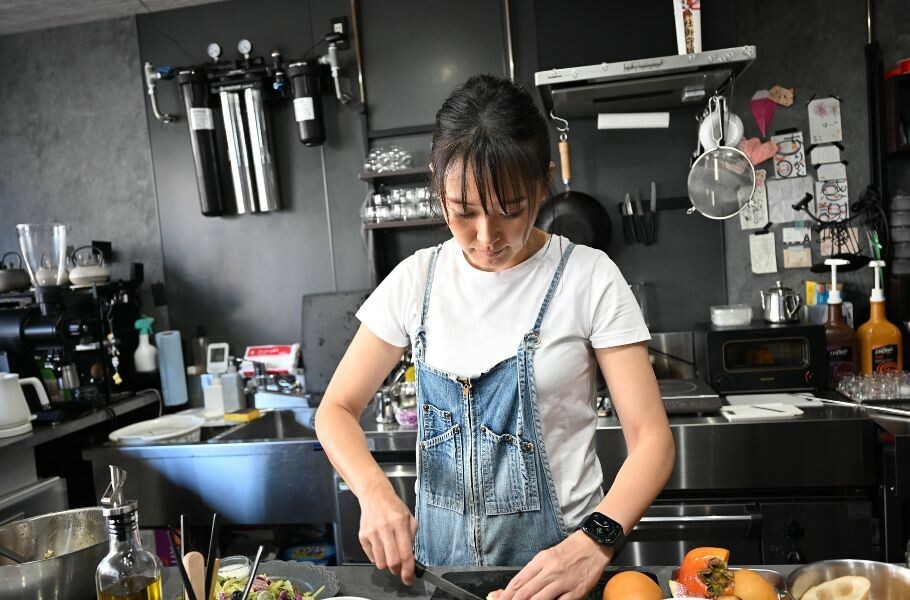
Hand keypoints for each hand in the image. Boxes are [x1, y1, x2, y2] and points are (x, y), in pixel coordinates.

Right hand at [357, 484, 417, 583]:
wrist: (375, 496)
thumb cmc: (393, 507)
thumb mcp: (409, 518)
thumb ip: (411, 538)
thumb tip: (410, 558)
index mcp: (400, 523)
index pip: (405, 553)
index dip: (408, 570)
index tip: (408, 578)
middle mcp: (385, 528)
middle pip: (392, 561)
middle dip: (397, 570)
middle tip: (400, 568)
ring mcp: (372, 533)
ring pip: (380, 563)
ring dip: (387, 564)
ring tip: (390, 554)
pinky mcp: (363, 536)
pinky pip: (371, 557)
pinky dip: (378, 557)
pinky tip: (381, 547)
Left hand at [496, 532, 612, 599]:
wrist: (592, 545)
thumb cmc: (568, 551)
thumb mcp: (546, 556)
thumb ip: (532, 572)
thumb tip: (516, 588)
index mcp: (540, 561)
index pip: (518, 581)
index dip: (506, 594)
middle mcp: (550, 571)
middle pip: (525, 592)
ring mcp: (563, 582)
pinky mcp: (576, 592)